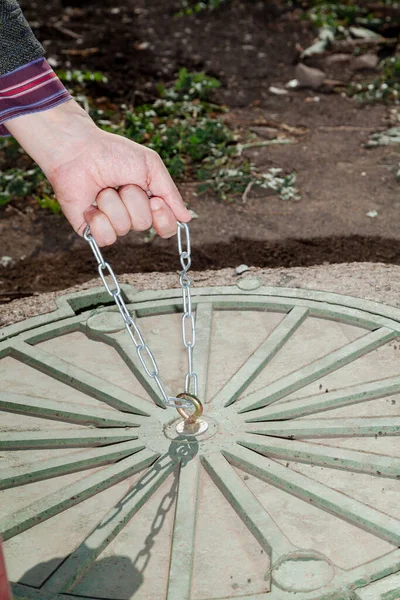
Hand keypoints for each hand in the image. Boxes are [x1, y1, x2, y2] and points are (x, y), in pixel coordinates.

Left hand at [5, 99, 190, 245]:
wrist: (78, 150)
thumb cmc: (113, 153)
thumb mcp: (150, 166)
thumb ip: (170, 193)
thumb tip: (186, 219)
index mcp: (148, 202)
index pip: (166, 227)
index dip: (163, 218)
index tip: (154, 200)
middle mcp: (130, 215)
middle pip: (144, 224)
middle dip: (133, 200)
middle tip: (121, 183)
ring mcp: (110, 223)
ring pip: (123, 229)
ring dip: (112, 203)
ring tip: (103, 187)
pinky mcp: (90, 229)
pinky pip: (105, 238)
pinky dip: (98, 219)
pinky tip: (90, 204)